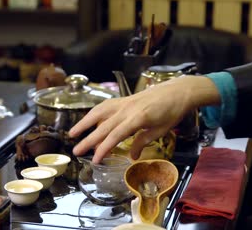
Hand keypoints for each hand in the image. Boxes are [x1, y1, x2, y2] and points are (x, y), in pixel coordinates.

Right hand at [70, 76, 220, 162]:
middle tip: (75, 151)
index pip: (115, 136)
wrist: (178, 91)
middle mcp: (127, 109)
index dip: (103, 149)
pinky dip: (94, 113)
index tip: (95, 160)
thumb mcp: (160, 130)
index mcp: (138, 118)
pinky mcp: (124, 98)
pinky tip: (89, 120)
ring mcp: (124, 102)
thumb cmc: (172, 111)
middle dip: (88, 140)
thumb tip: (131, 156)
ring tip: (72, 133)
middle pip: (103, 126)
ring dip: (84, 122)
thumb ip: (143, 142)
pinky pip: (105, 106)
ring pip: (99, 112)